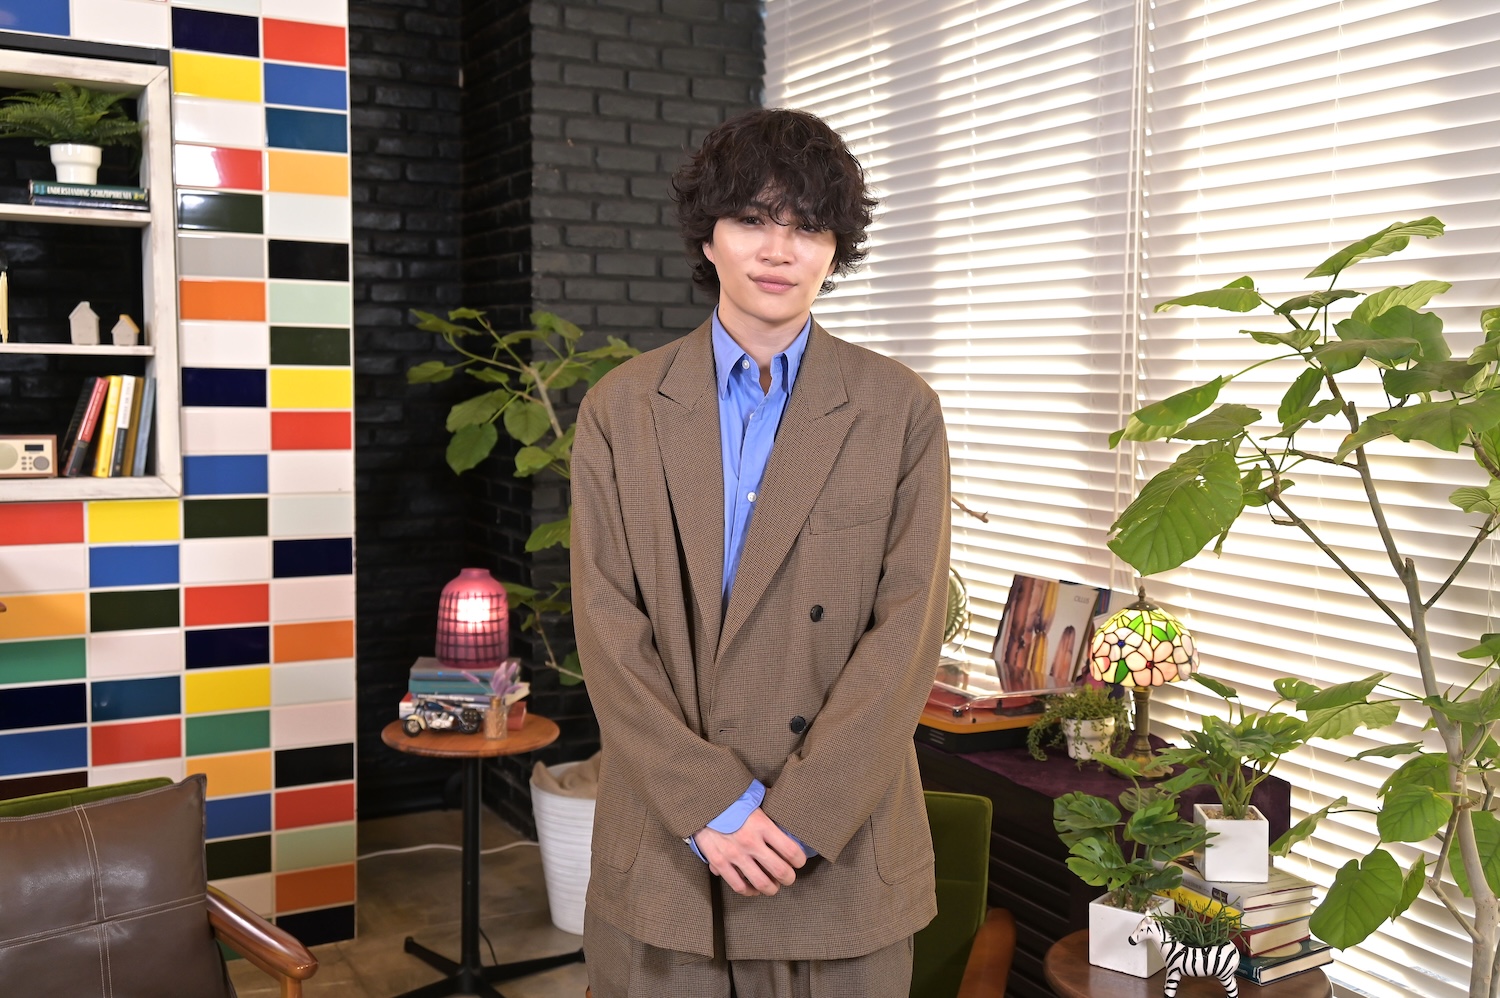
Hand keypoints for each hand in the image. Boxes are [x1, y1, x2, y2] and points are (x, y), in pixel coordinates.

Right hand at [692, 807, 806, 896]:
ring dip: (772, 888)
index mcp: (762, 825)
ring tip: (773, 886)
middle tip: (789, 877)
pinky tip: (754, 889)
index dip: (800, 860)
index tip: (800, 861)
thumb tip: (787, 817)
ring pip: (761, 883)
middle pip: (780, 871)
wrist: (702, 802)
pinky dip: (750, 891)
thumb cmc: (731, 800)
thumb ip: (771, 812)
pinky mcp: (720, 862)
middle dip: (789, 878)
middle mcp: (750, 842)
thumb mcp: (755, 801)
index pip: (791, 850)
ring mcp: (735, 854)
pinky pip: (739, 886)